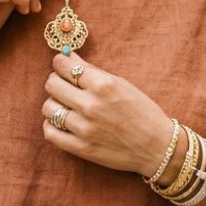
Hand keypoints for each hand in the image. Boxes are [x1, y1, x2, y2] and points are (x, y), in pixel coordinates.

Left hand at [41, 52, 172, 176]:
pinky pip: (50, 132)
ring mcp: (84, 128)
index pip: (63, 65)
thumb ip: (92, 71)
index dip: (60, 63)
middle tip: (66, 85)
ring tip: (66, 106)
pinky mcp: (81, 148)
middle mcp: (91, 105)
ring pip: (48, 108)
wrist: (157, 147)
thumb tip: (68, 57)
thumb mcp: (122, 84)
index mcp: (103, 85)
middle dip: (57, 81)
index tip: (63, 65)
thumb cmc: (143, 112)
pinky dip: (52, 125)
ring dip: (55, 104)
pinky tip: (63, 122)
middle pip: (52, 85)